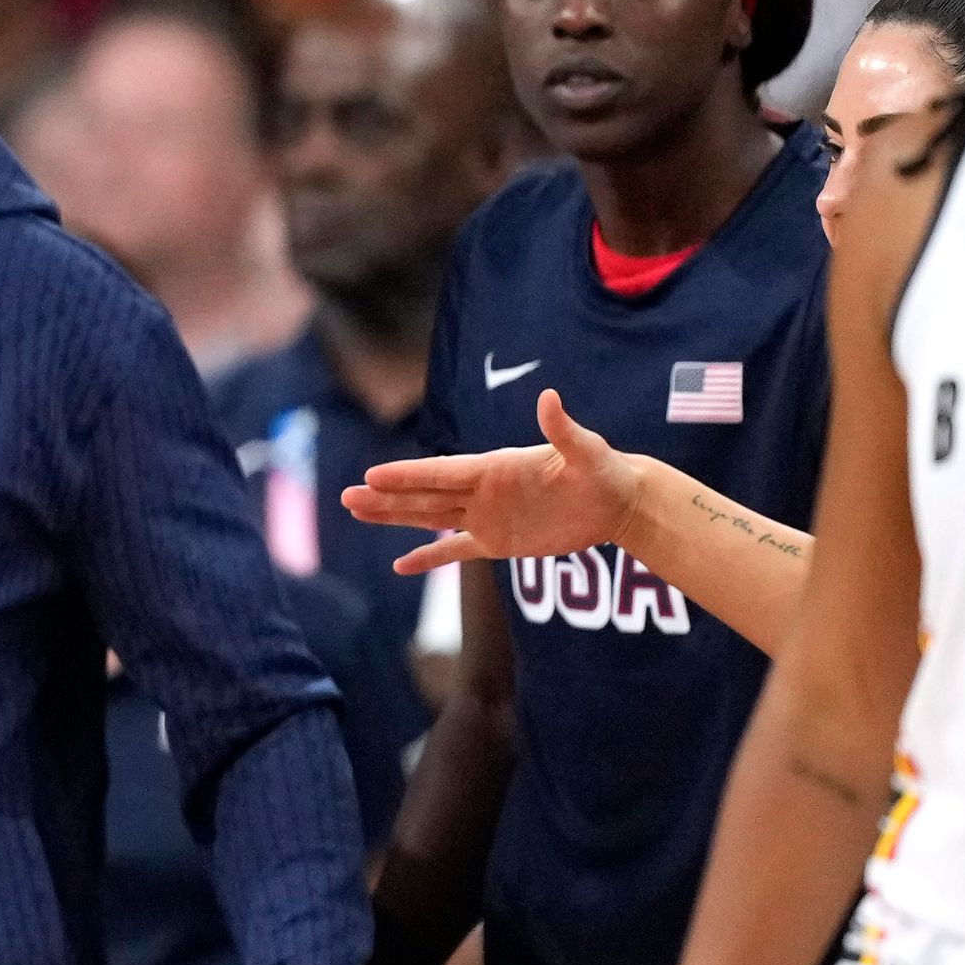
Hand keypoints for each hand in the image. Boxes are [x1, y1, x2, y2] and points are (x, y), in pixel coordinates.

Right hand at [342, 390, 644, 575]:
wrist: (617, 501)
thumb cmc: (604, 471)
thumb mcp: (586, 451)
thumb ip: (562, 429)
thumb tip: (549, 398)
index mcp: (495, 467)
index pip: (442, 472)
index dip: (407, 476)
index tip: (373, 475)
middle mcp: (483, 491)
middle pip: (425, 496)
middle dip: (386, 497)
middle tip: (347, 497)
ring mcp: (487, 516)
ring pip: (430, 518)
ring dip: (394, 518)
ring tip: (357, 511)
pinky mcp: (498, 542)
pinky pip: (457, 551)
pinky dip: (430, 558)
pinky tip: (402, 567)